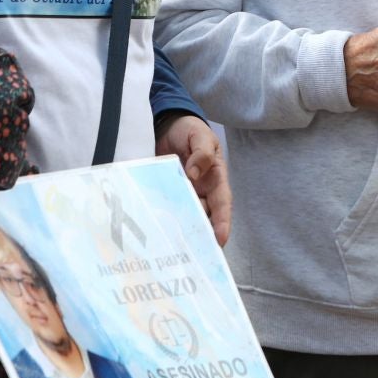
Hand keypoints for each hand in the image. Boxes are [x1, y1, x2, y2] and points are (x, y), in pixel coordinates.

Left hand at [157, 114, 231, 245]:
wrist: (167, 124)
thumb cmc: (191, 130)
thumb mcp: (201, 136)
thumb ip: (202, 153)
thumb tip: (194, 174)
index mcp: (215, 180)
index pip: (222, 205)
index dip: (222, 223)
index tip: (220, 240)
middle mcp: (201, 192)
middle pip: (203, 217)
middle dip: (200, 235)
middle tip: (194, 253)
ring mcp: (182, 195)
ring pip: (184, 217)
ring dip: (180, 231)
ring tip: (173, 247)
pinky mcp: (164, 194)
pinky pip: (164, 209)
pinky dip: (162, 220)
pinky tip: (154, 230)